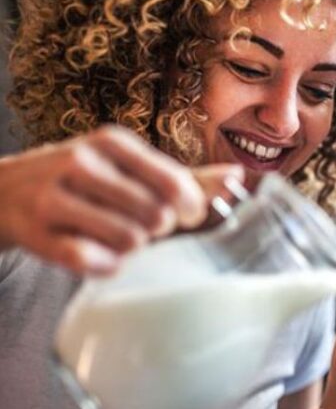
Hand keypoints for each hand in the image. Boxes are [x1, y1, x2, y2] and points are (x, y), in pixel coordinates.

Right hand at [0, 126, 241, 273]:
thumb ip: (182, 175)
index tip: (188, 216)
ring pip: (128, 239)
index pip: (173, 182)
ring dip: (133, 248)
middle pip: (156, 215)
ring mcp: (54, 199)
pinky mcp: (36, 234)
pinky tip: (101, 257)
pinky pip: (90, 261)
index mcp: (111, 143)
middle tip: (146, 228)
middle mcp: (81, 163)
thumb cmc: (82, 180)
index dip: (191, 208)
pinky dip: (105, 266)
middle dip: (160, 229)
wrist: (3, 191)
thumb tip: (238, 177)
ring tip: (121, 239)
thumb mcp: (127, 166)